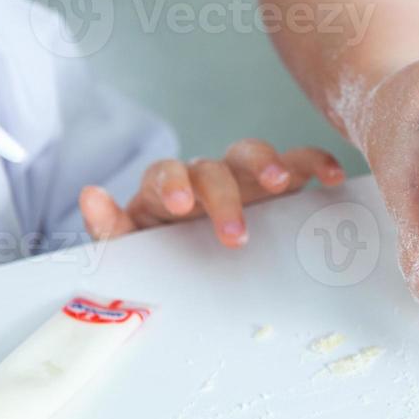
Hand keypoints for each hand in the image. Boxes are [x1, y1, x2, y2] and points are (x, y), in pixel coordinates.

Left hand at [80, 141, 343, 246]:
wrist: (199, 263)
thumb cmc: (166, 255)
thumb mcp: (133, 249)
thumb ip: (111, 229)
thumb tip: (89, 196)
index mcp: (167, 190)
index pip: (167, 173)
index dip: (173, 184)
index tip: (180, 206)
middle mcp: (206, 177)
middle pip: (214, 166)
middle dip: (225, 194)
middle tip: (235, 232)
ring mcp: (245, 179)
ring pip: (253, 155)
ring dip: (269, 164)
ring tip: (283, 184)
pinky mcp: (280, 185)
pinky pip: (298, 162)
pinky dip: (313, 163)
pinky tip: (329, 178)